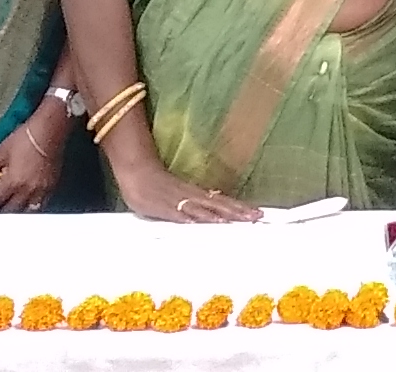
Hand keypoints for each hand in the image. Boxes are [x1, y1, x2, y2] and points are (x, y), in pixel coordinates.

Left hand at [0, 110, 65, 213]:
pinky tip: (26, 209)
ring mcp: (41, 190)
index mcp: (12, 182)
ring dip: (15, 216)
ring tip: (6, 217)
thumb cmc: (27, 137)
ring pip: (26, 213)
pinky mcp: (51, 187)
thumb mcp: (1, 151)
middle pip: (9, 212)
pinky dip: (31, 210)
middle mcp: (27, 190)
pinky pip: (41, 206)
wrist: (52, 128)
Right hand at [112, 158, 257, 223]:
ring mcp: (177, 201)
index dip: (240, 207)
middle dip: (237, 212)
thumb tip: (215, 214)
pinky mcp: (162, 207)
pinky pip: (177, 214)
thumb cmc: (158, 186)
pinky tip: (197, 224)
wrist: (137, 171)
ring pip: (201, 209)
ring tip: (233, 222)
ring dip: (217, 216)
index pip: (223, 201)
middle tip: (256, 217)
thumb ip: (197, 205)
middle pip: (218, 204)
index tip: (258, 213)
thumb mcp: (182, 194)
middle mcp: (191, 195)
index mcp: (197, 193)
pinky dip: (188, 218)